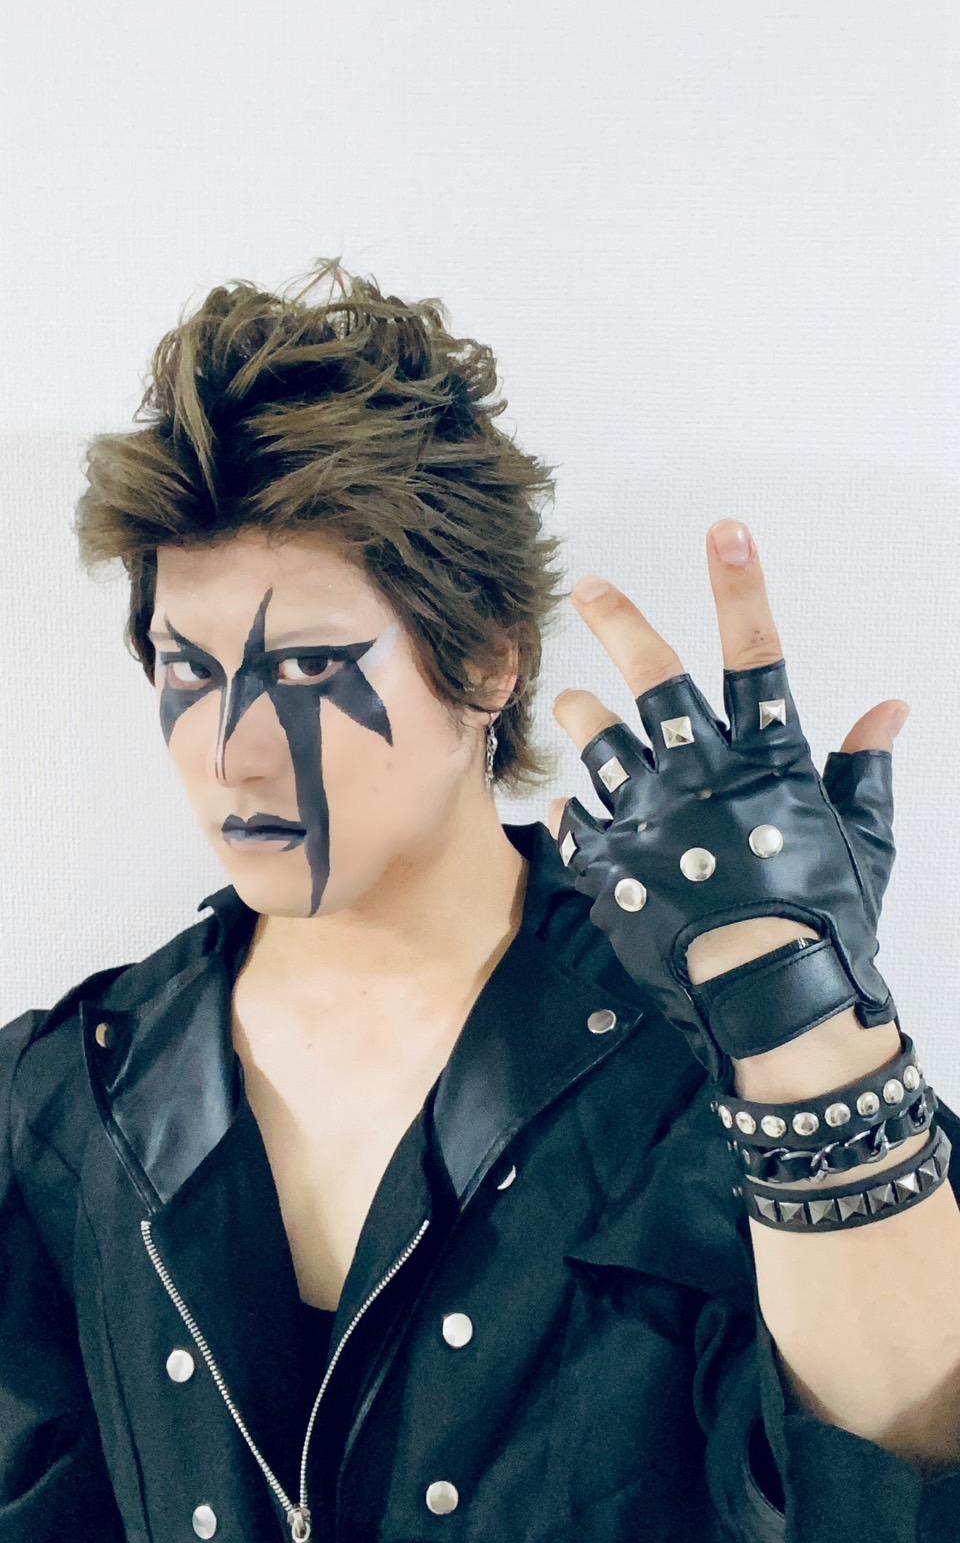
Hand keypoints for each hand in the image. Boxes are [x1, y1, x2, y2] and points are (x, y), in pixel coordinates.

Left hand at [545, 519, 909, 1087]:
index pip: (758, 655)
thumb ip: (866, 770)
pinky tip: (580, 801)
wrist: (775, 1011)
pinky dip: (582, 806)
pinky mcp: (613, 865)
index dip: (741, 588)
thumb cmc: (830, 927)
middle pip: (656, 680)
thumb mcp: (863, 842)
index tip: (724, 531)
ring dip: (586, 715)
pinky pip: (582, 818)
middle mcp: (704, 776)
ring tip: (576, 703)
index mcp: (769, 763)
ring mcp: (651, 819)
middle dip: (622, 623)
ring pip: (602, 740)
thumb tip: (887, 710)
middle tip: (590, 586)